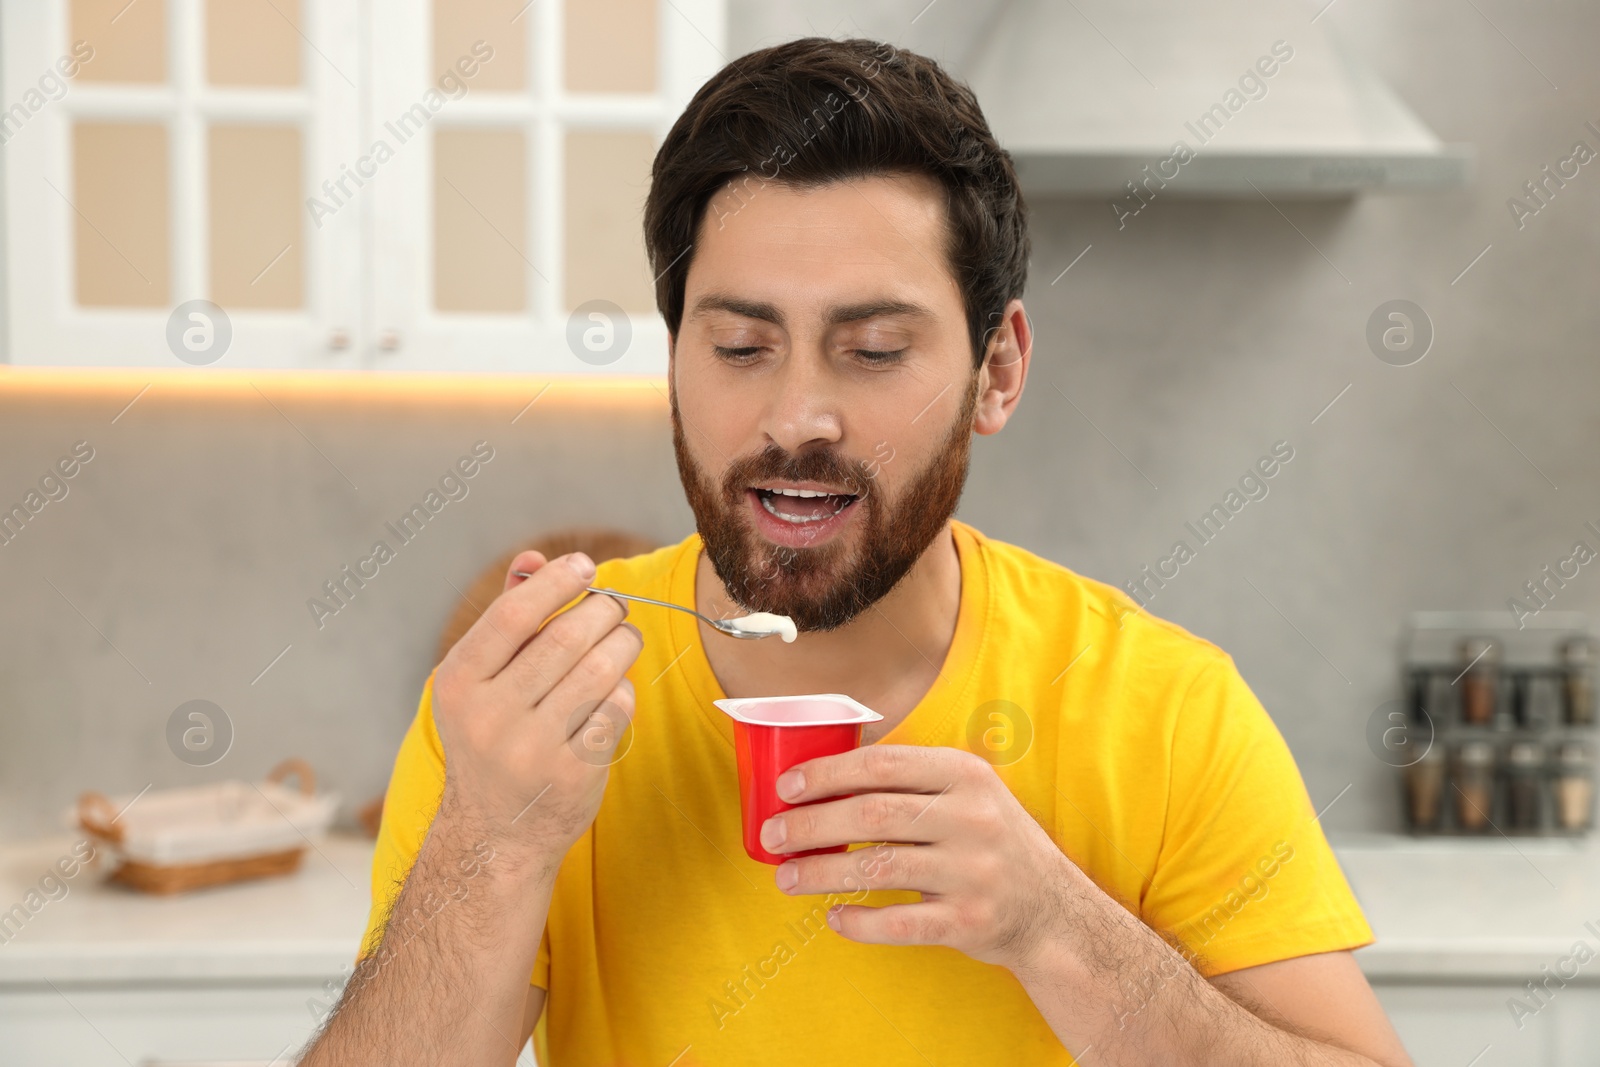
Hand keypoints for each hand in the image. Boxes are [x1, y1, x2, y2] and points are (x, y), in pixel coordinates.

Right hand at [430, 550, 642, 876]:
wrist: (495, 833)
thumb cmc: (492, 738)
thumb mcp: (480, 682)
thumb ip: (507, 618)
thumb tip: (534, 559)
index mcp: (459, 684)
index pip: (512, 615)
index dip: (556, 582)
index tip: (584, 565)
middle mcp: (490, 717)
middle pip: (566, 638)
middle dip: (603, 611)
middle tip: (614, 608)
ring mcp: (532, 750)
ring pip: (600, 671)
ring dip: (624, 644)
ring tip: (624, 640)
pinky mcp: (573, 774)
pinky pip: (616, 710)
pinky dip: (623, 692)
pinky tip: (613, 693)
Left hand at [759, 745, 1086, 970]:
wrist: (1053, 911)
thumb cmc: (992, 843)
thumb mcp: (969, 794)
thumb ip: (912, 780)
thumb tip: (824, 774)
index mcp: (965, 775)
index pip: (882, 764)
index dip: (826, 773)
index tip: (786, 787)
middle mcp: (972, 819)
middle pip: (872, 814)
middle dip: (811, 824)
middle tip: (773, 834)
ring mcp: (973, 872)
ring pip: (877, 868)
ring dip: (821, 873)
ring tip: (786, 878)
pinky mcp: (969, 921)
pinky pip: (898, 922)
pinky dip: (858, 922)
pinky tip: (834, 917)